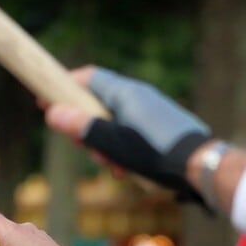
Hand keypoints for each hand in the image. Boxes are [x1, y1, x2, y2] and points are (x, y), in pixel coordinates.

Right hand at [46, 66, 211, 202]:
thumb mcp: (111, 143)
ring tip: (110, 165)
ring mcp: (152, 110)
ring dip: (105, 143)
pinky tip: (125, 168)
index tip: (46, 100)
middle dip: (86, 126)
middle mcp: (140, 95)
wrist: (199, 165)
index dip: (64, 87)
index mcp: (125, 92)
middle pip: (99, 102)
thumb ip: (81, 127)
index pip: (88, 77)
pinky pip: (132, 132)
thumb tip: (52, 112)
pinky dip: (122, 148)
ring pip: (115, 122)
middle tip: (81, 147)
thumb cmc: (154, 152)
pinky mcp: (162, 125)